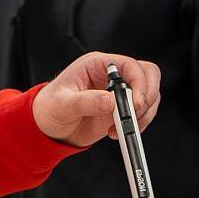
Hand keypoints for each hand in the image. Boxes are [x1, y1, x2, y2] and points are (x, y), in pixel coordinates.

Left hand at [32, 53, 160, 147]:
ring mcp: (119, 92)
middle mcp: (111, 75)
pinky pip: (143, 112)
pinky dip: (138, 124)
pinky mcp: (121, 109)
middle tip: (135, 114)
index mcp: (96, 65)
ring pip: (150, 93)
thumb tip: (110, 101)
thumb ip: (85, 102)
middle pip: (147, 73)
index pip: (129, 64)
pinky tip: (118, 132)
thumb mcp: (62, 104)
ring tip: (121, 128)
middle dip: (148, 95)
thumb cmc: (49, 108)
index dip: (138, 82)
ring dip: (143, 113)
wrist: (49, 128)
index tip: (136, 104)